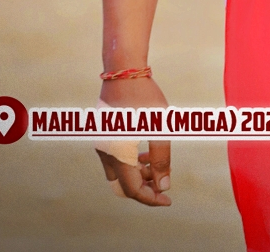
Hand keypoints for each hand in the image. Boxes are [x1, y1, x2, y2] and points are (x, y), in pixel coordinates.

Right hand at [96, 76, 170, 204]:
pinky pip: (115, 160)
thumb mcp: (160, 127)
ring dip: (137, 175)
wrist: (123, 69)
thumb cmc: (144, 96)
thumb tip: (163, 186)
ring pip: (118, 174)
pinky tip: (145, 152)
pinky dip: (130, 163)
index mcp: (118, 155)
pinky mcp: (102, 136)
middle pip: (123, 186)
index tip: (167, 199)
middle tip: (161, 185)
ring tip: (155, 166)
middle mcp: (105, 154)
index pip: (133, 190)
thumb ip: (162, 159)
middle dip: (143, 189)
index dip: (151, 198)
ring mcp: (101, 145)